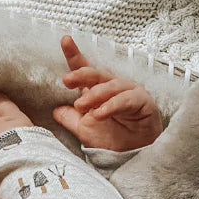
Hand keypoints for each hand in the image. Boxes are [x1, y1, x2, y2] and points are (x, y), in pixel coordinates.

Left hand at [52, 36, 163, 150]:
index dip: (75, 55)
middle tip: (66, 80)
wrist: (134, 157)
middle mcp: (114, 88)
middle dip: (81, 74)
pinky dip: (112, 106)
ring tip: (81, 105)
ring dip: (95, 95)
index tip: (65, 41)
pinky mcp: (143, 101)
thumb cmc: (113, 140)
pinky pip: (125, 100)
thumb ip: (70, 119)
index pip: (85, 70)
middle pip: (97, 74)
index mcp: (98, 91)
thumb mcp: (85, 130)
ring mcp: (129, 92)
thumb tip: (56, 110)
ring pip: (111, 86)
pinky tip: (100, 113)